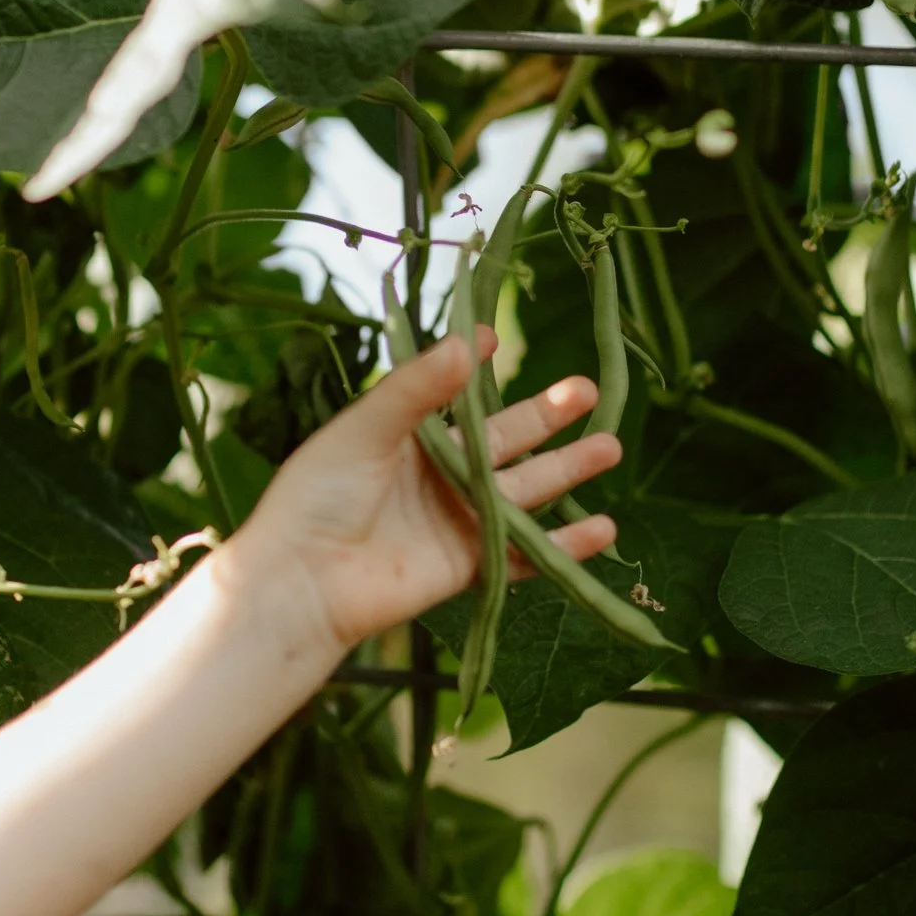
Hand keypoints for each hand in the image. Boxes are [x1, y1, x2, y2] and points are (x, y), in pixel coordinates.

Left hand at [237, 329, 621, 658]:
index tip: (496, 336)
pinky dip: (563, 544)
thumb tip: (467, 344)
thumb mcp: (365, 430)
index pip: (452, 395)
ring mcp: (455, 519)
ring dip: (567, 470)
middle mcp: (436, 475)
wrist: (305, 580)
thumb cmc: (319, 496)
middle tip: (587, 389)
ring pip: (523, 490)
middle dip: (546, 416)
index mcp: (406, 437)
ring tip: (610, 446)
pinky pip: (524, 553)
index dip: (474, 367)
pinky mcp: (467, 564)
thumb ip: (415, 390)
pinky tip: (603, 529)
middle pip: (503, 440)